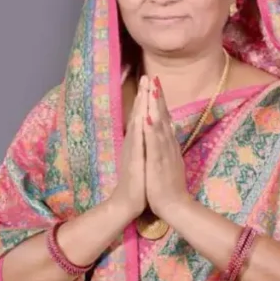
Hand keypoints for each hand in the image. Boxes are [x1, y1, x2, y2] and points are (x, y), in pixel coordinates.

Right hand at [111, 76, 147, 219]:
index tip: (151, 83)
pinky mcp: (134, 161)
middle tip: (147, 76)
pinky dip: (141, 129)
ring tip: (144, 89)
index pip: (143, 117)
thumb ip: (145, 146)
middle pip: (139, 115)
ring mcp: (133, 151)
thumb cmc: (138, 184)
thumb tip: (149, 133)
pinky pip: (138, 142)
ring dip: (141, 106)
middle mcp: (134, 144)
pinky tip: (143, 117)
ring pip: (138, 124)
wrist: (127, 204)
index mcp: (138, 143)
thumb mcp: (143, 160)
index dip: (147, 100)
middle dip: (144, 96)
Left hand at [144, 76, 190, 218]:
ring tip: (152, 90)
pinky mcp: (160, 163)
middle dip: (157, 97)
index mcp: (168, 145)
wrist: (176, 207)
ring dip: (156, 107)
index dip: (160, 101)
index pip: (164, 119)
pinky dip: (152, 130)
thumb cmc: (168, 187)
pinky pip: (155, 144)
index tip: (155, 85)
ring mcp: (165, 153)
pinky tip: (148, 118)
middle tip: (153, 77)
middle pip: (163, 117)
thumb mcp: (168, 162)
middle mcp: (168, 145)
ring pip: (160, 126)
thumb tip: (168, 134)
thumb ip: (167, 147)